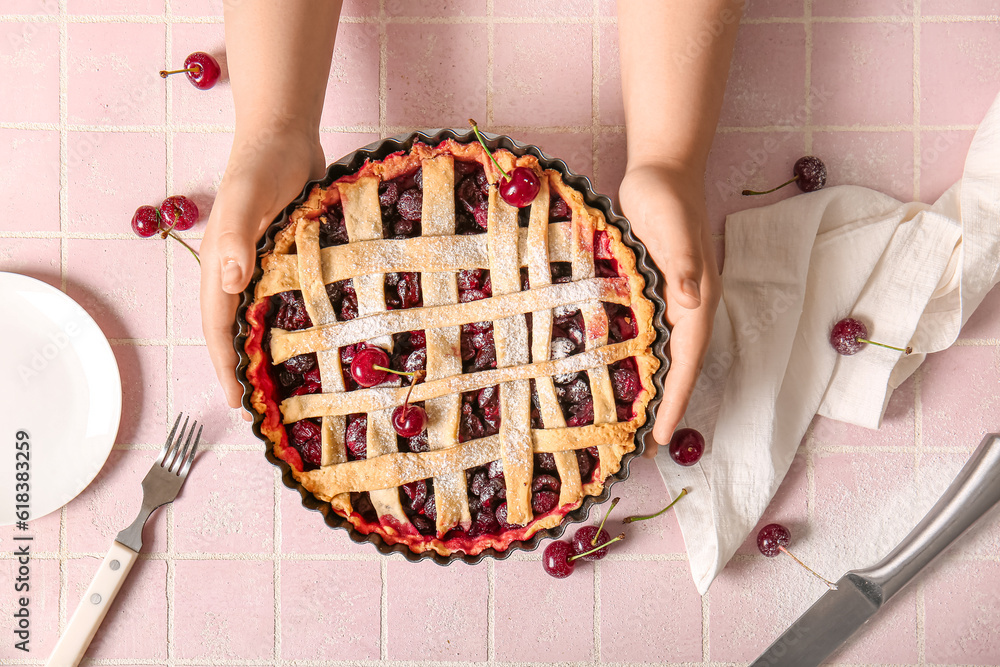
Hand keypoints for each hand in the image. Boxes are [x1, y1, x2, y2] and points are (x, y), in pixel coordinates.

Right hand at [200, 123, 325, 412]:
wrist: (287, 132)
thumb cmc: (264, 162)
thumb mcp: (250, 195)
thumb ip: (238, 236)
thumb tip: (230, 281)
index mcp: (219, 264)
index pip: (218, 327)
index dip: (225, 367)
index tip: (237, 402)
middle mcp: (236, 270)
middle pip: (235, 330)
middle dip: (243, 370)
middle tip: (265, 409)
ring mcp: (260, 264)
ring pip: (259, 317)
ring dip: (267, 350)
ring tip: (287, 386)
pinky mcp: (285, 256)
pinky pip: (284, 297)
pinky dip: (292, 322)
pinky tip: (313, 339)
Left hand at [618, 162, 720, 454]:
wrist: (661, 169)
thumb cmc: (666, 196)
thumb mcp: (672, 226)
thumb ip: (681, 263)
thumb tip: (691, 302)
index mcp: (698, 300)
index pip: (687, 362)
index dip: (675, 401)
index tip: (662, 437)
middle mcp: (688, 307)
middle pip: (677, 368)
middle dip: (663, 407)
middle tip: (642, 448)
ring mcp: (671, 300)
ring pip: (661, 355)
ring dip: (650, 389)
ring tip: (629, 423)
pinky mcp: (652, 290)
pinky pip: (646, 335)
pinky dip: (635, 360)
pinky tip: (616, 374)